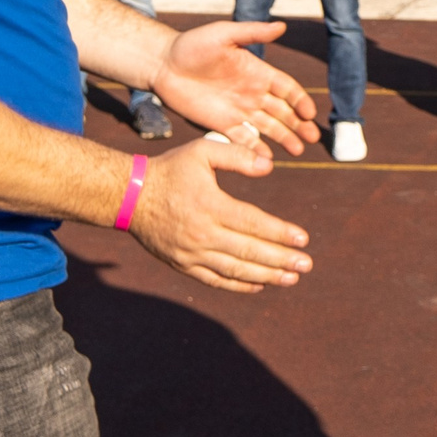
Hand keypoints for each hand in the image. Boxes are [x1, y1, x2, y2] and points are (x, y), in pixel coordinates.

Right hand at [127, 135, 313, 292]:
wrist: (129, 196)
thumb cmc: (171, 170)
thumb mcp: (203, 151)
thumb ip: (237, 156)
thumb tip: (268, 166)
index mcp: (210, 205)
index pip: (252, 223)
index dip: (280, 232)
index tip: (304, 239)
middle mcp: (201, 234)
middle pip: (248, 251)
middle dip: (281, 260)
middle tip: (307, 265)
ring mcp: (191, 253)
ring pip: (235, 270)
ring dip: (266, 275)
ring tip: (292, 278)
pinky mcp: (182, 264)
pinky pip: (214, 279)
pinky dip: (238, 285)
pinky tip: (260, 284)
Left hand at [150, 19, 320, 152]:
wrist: (162, 65)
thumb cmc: (192, 45)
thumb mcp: (223, 34)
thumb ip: (252, 32)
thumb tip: (282, 26)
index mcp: (257, 72)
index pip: (286, 88)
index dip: (300, 100)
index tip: (310, 113)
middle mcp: (252, 93)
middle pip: (282, 111)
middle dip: (299, 124)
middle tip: (313, 138)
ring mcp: (238, 110)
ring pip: (268, 127)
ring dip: (284, 138)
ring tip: (298, 151)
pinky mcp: (221, 124)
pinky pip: (242, 139)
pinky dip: (256, 149)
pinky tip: (267, 160)